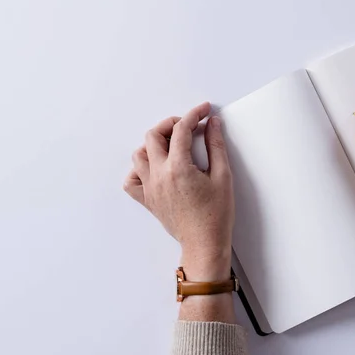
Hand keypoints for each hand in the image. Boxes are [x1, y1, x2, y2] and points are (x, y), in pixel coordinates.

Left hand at [123, 102, 233, 280]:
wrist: (204, 243)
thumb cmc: (216, 215)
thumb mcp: (223, 177)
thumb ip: (216, 146)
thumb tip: (213, 125)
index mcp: (178, 168)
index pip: (181, 130)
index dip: (194, 115)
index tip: (204, 111)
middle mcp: (159, 175)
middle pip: (153, 135)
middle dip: (171, 124)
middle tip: (188, 125)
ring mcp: (150, 188)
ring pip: (139, 154)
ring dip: (154, 143)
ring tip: (172, 145)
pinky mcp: (148, 200)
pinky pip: (131, 181)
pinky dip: (138, 170)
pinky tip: (154, 168)